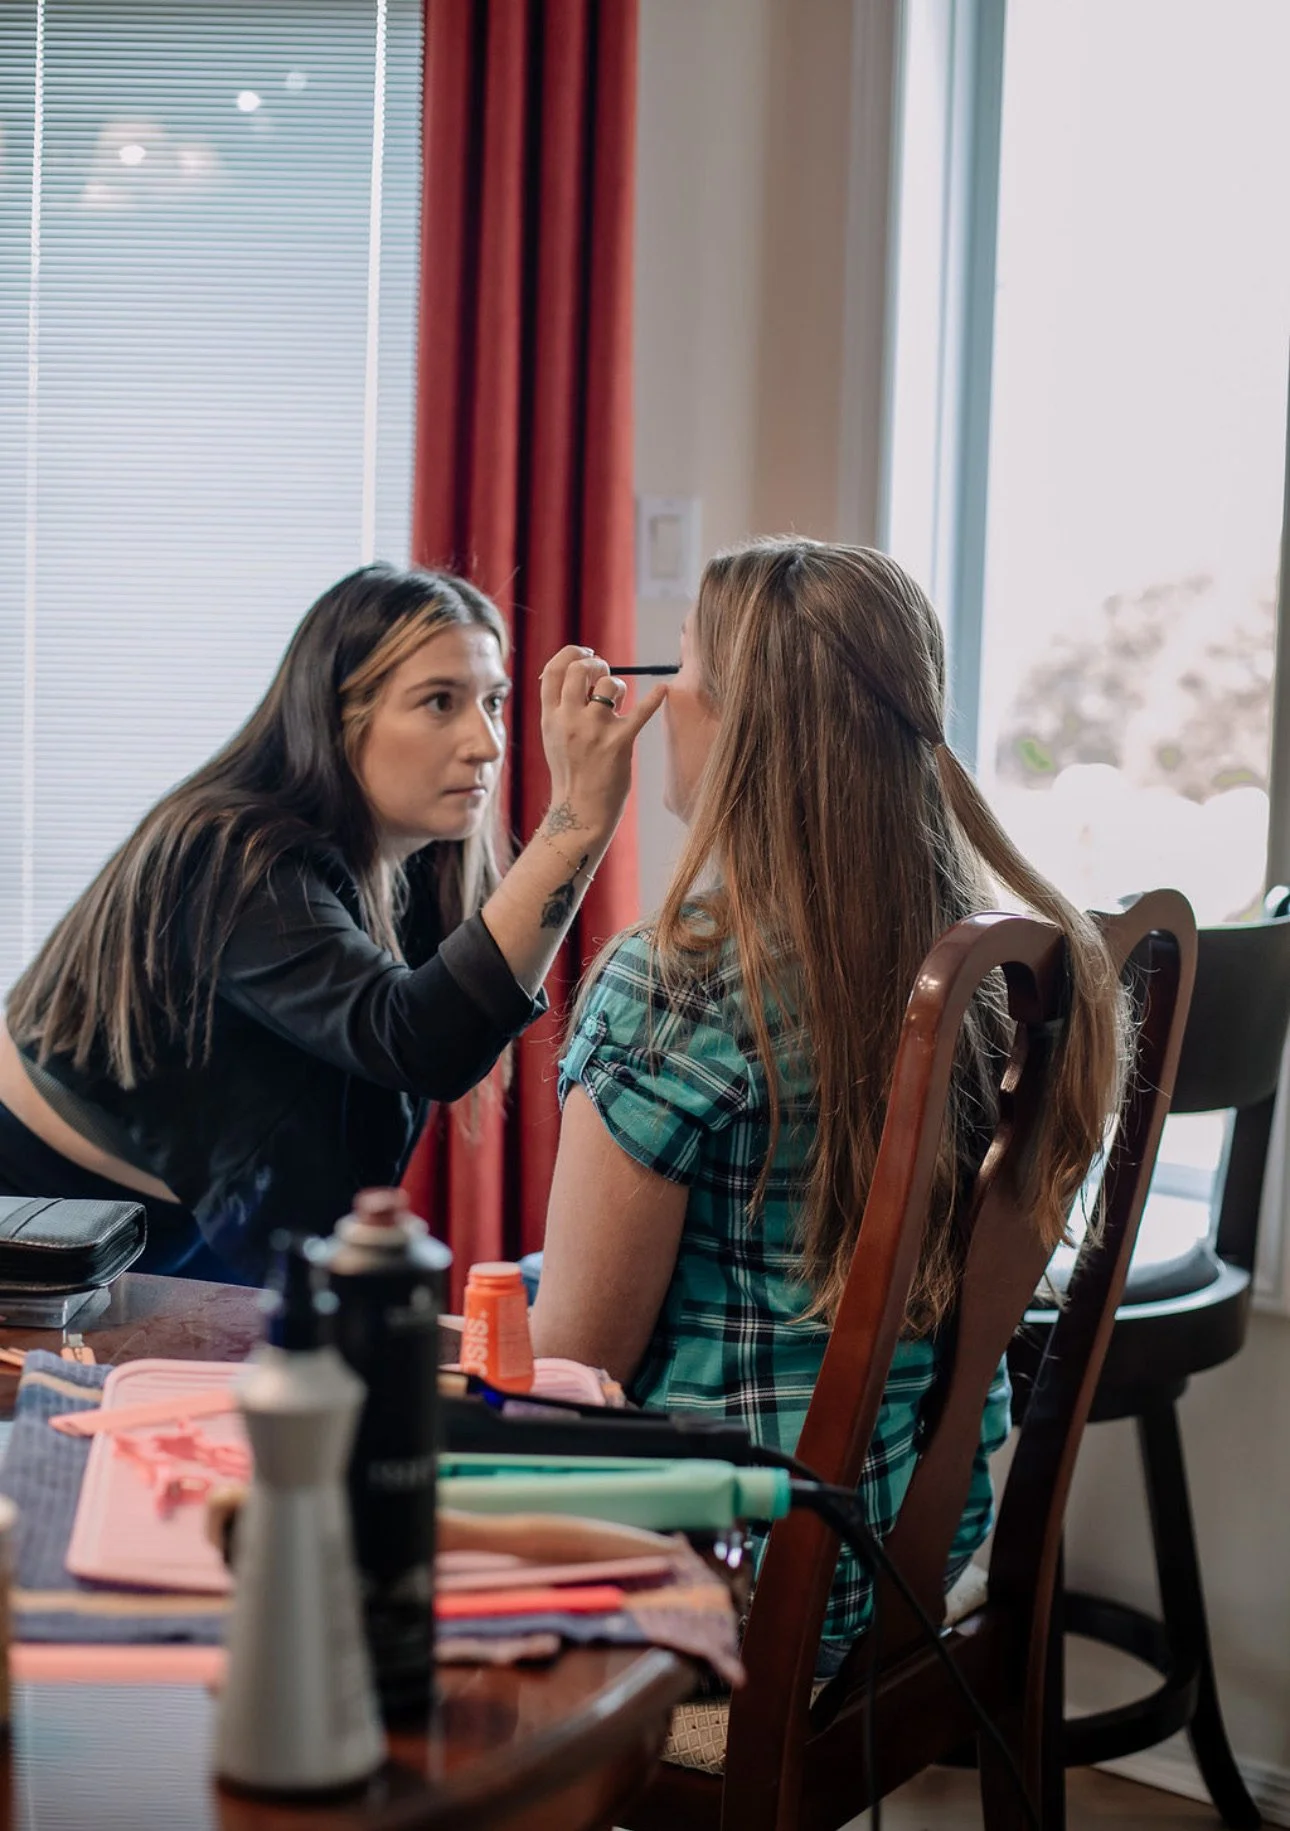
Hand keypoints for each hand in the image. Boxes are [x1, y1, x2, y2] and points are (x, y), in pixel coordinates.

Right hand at [538, 645, 666, 841]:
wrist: (580, 812)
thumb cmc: (571, 774)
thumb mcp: (553, 738)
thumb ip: (561, 708)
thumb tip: (579, 674)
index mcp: (550, 717)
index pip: (554, 670)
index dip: (571, 653)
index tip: (586, 653)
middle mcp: (569, 720)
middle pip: (580, 669)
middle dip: (596, 663)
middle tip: (604, 673)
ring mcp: (594, 731)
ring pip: (609, 684)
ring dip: (618, 686)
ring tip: (618, 702)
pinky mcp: (618, 743)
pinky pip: (641, 712)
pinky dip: (654, 699)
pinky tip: (663, 690)